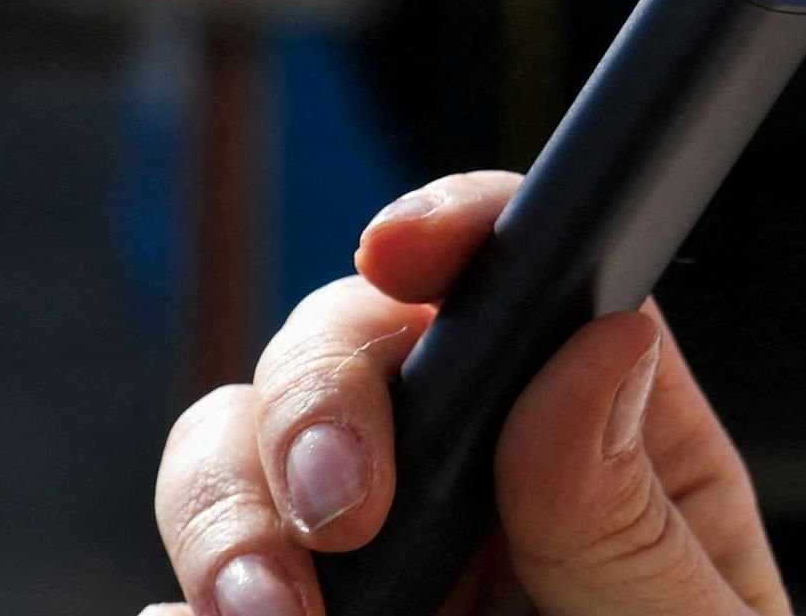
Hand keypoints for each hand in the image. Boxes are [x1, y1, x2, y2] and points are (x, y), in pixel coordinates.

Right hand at [147, 172, 790, 615]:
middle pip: (341, 345)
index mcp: (593, 435)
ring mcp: (358, 553)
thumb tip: (601, 347)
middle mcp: (462, 468)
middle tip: (341, 518)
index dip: (449, 228)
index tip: (406, 254)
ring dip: (225, 516)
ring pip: (228, 453)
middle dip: (310, 405)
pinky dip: (173, 612)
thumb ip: (632, 519)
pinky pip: (175, 598)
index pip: (514, 276)